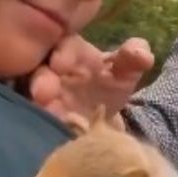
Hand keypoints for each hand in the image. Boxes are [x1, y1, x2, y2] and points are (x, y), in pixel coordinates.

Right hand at [29, 34, 153, 122]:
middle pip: (39, 72)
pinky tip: (55, 130)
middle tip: (43, 92)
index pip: (63, 46)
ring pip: (34, 98)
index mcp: (72, 53)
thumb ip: (135, 57)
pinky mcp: (46, 120)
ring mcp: (46, 99)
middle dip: (41, 81)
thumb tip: (143, 55)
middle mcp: (52, 73)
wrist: (106, 120)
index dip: (62, 53)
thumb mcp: (126, 70)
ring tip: (44, 113)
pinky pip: (41, 121)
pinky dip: (47, 125)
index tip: (61, 63)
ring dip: (38, 106)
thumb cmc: (111, 85)